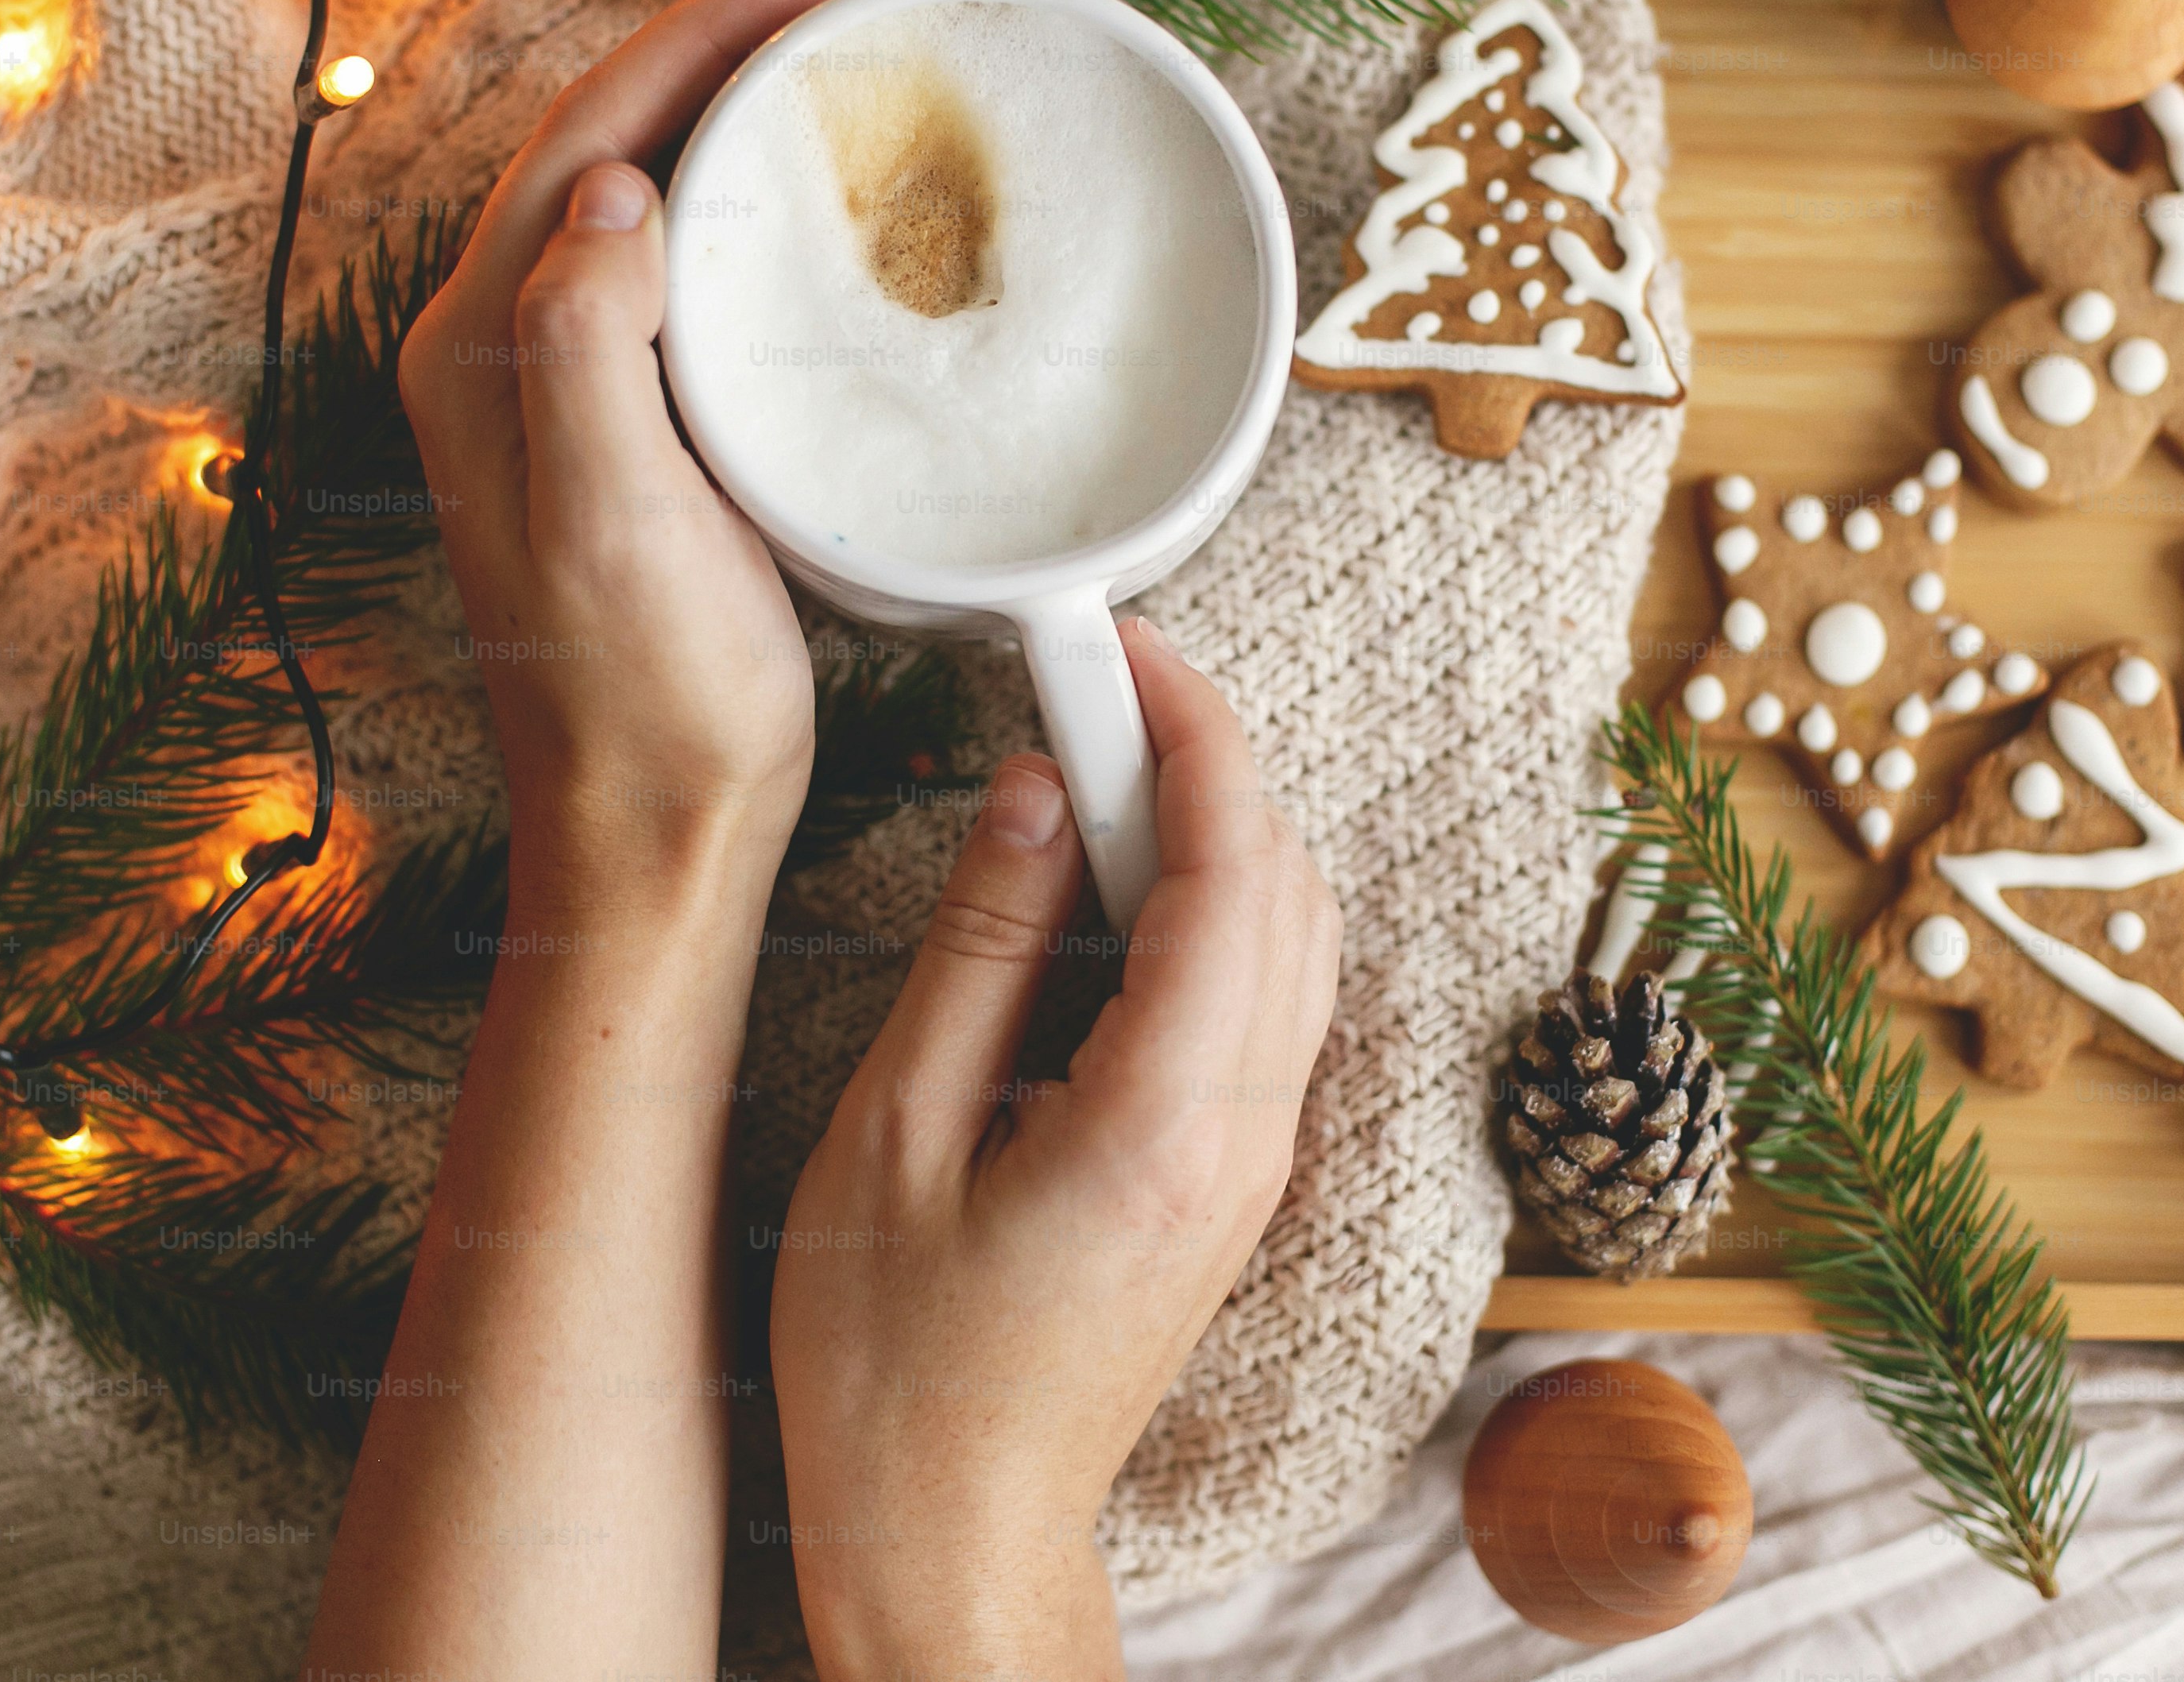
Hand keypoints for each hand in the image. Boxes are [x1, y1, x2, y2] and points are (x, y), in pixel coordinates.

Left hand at [397, 0, 862, 913]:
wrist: (652, 836)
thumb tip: (615, 192)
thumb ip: (587, 351)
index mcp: (481, 352)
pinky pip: (672, 269)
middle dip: (719, 38)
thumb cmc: (646, 706)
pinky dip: (741, 202)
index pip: (589, 134)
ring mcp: (554, 388)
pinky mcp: (618, 429)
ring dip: (730, 106)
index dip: (701, 30)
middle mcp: (497, 351)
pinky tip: (809, 191)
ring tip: (833, 40)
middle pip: (609, 137)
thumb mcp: (616, 528)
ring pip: (641, 192)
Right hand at [769, 619, 1341, 1678]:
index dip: (1192, 727)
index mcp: (1168, 1120)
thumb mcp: (891, 1138)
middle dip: (1207, 761)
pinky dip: (1210, 912)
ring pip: (1292, 939)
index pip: (1236, 865)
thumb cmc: (892, 1370)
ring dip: (1213, 832)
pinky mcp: (1230, 1184)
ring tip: (1087, 775)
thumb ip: (978, 952)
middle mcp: (1249, 1135)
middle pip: (1289, 885)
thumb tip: (1039, 792)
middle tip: (1086, 694)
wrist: (954, 1540)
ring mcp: (1254, 1164)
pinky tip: (1109, 897)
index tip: (1119, 643)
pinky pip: (1264, 1003)